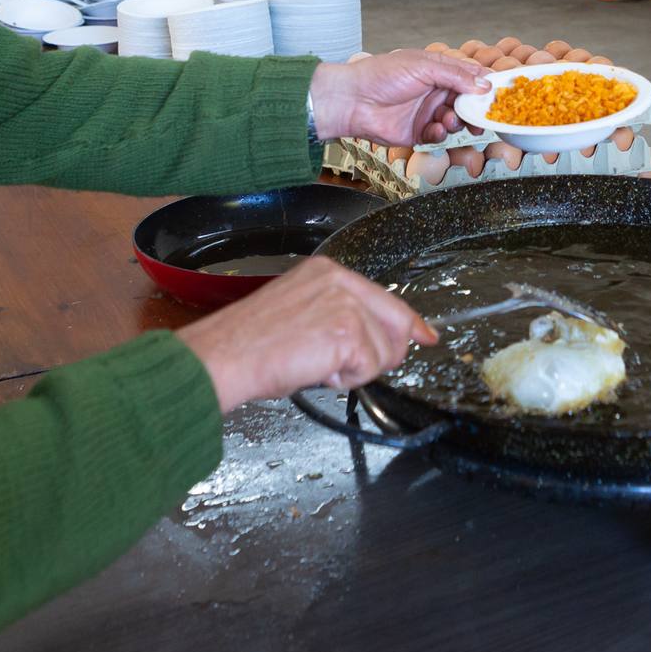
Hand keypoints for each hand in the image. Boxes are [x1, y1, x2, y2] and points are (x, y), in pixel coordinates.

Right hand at [178, 256, 434, 412]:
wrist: (225, 355)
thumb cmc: (251, 343)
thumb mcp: (300, 312)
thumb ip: (339, 316)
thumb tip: (370, 342)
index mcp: (327, 271)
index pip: (385, 297)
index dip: (407, 323)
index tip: (425, 335)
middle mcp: (340, 280)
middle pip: (397, 323)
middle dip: (384, 353)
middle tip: (348, 366)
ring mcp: (347, 304)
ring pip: (384, 352)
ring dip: (354, 370)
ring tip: (315, 363)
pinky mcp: (348, 332)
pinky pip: (368, 369)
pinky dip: (346, 380)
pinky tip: (316, 369)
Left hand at [309, 50, 489, 144]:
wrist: (353, 100)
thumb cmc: (381, 75)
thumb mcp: (423, 67)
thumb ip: (456, 76)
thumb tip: (484, 84)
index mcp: (438, 70)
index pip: (470, 76)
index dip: (485, 85)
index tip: (500, 95)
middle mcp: (435, 91)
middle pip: (467, 103)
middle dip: (475, 110)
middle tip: (483, 117)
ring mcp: (427, 112)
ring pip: (456, 121)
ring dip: (457, 122)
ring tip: (449, 119)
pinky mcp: (418, 132)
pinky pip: (439, 137)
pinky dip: (441, 134)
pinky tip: (435, 129)